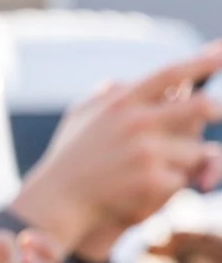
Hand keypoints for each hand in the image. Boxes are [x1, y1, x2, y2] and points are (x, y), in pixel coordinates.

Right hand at [9, 44, 221, 261]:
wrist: (56, 201)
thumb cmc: (69, 158)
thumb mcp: (80, 117)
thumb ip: (104, 96)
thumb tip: (123, 81)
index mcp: (121, 103)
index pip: (170, 74)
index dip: (201, 61)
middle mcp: (136, 123)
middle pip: (199, 107)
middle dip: (215, 109)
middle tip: (218, 112)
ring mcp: (146, 152)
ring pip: (194, 151)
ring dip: (183, 161)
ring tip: (148, 171)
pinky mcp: (153, 180)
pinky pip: (183, 179)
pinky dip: (170, 186)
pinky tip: (141, 190)